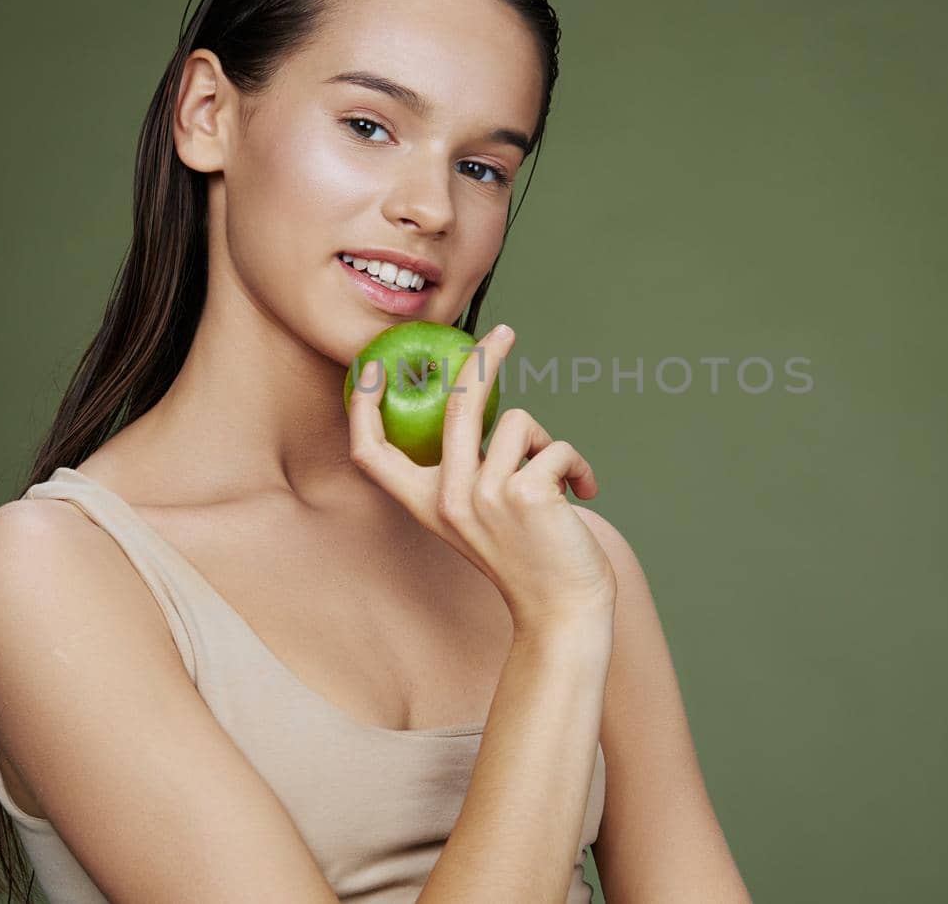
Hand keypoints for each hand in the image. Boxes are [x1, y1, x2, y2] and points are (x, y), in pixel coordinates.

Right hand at [346, 324, 616, 633]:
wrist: (564, 613)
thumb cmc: (531, 561)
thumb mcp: (483, 517)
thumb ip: (473, 474)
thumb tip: (483, 410)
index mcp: (428, 505)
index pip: (372, 453)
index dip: (364, 407)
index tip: (372, 368)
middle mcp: (449, 498)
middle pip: (456, 405)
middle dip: (483, 360)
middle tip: (505, 334)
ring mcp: (485, 494)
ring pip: (519, 422)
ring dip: (549, 445)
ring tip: (561, 484)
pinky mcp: (527, 492)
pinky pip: (556, 446)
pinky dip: (579, 466)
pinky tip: (582, 496)